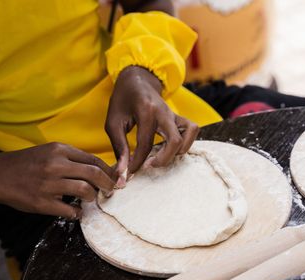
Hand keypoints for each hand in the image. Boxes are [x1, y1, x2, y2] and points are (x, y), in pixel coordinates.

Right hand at [0, 143, 115, 218]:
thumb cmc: (26, 163)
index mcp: (59, 150)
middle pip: (94, 174)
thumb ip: (71, 158)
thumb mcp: (49, 152)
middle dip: (108, 184)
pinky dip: (77, 212)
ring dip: (93, 197)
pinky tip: (76, 211)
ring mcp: (49, 184)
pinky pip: (70, 210)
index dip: (108, 170)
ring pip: (85, 191)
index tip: (115, 177)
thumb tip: (99, 170)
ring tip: (92, 199)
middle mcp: (55, 165)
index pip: (93, 159)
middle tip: (111, 190)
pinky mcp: (42, 202)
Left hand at [105, 66, 198, 185]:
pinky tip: (170, 148)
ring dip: (177, 151)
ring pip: (189, 135)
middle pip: (175, 142)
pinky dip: (186, 142)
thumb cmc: (122, 101)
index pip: (146, 144)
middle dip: (163, 160)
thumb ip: (119, 147)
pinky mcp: (179, 117)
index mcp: (146, 111)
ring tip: (161, 156)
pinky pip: (192, 130)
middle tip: (148, 166)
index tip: (130, 173)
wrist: (136, 81)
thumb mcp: (113, 122)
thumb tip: (123, 172)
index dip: (138, 162)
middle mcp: (164, 112)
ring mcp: (175, 114)